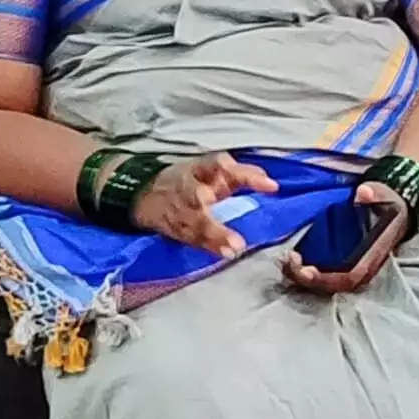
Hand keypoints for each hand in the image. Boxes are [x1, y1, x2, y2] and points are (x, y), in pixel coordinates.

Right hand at [134, 152, 275, 257]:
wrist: (147, 195)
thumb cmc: (190, 180)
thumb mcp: (213, 170)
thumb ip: (242, 175)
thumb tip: (271, 184)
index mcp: (199, 169)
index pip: (221, 166)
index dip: (246, 174)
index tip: (271, 186)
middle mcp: (188, 188)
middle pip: (198, 197)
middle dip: (217, 207)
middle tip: (241, 222)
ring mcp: (180, 210)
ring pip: (195, 222)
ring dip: (215, 236)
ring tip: (234, 248)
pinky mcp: (178, 227)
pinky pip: (192, 237)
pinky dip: (209, 246)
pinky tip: (226, 253)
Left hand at [279, 181, 406, 294]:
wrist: (396, 210)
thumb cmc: (388, 205)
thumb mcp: (384, 195)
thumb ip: (374, 194)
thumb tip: (363, 193)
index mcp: (372, 256)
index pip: (349, 278)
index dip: (326, 278)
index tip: (305, 269)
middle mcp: (362, 268)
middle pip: (333, 286)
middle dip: (307, 279)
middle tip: (288, 262)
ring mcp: (353, 267)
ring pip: (326, 284)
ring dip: (302, 277)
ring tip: (286, 261)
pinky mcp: (343, 263)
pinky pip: (324, 275)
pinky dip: (305, 271)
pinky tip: (292, 259)